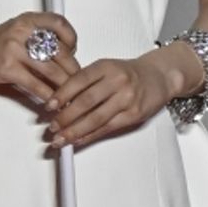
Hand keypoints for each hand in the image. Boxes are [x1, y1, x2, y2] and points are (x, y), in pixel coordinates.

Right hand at [0, 11, 78, 105]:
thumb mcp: (16, 35)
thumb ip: (38, 40)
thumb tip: (65, 57)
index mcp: (27, 21)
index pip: (60, 24)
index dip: (72, 39)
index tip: (75, 54)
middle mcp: (22, 30)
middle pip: (60, 52)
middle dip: (73, 72)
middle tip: (79, 85)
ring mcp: (13, 48)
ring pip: (51, 70)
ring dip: (64, 88)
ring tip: (70, 98)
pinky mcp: (6, 67)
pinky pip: (35, 84)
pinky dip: (46, 96)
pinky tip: (51, 102)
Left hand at [45, 50, 179, 148]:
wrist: (159, 77)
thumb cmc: (129, 74)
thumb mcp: (106, 69)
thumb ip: (86, 82)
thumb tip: (61, 102)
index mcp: (106, 67)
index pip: (78, 81)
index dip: (61, 95)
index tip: (49, 107)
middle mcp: (117, 81)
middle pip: (85, 102)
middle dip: (65, 118)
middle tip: (52, 127)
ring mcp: (127, 99)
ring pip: (95, 119)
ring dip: (75, 131)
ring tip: (61, 139)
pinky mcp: (134, 115)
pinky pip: (107, 128)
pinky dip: (90, 136)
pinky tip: (79, 140)